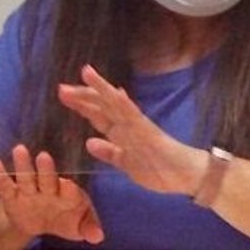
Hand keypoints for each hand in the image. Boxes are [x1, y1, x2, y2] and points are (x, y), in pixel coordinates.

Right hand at [0, 144, 103, 243]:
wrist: (42, 225)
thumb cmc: (66, 220)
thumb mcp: (79, 227)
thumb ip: (89, 228)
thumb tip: (98, 237)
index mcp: (68, 196)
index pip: (69, 191)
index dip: (69, 189)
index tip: (68, 186)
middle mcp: (49, 190)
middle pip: (47, 179)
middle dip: (46, 169)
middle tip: (44, 156)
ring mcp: (30, 192)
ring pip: (27, 178)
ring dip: (24, 166)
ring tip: (20, 150)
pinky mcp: (13, 197)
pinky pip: (6, 186)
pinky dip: (1, 176)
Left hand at [58, 64, 209, 197]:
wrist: (187, 175)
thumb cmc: (160, 170)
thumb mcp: (126, 164)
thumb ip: (110, 153)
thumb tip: (89, 142)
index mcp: (123, 132)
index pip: (99, 115)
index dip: (82, 105)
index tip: (64, 96)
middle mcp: (128, 125)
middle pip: (103, 106)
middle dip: (83, 96)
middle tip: (62, 87)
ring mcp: (138, 126)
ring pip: (115, 104)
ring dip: (100, 90)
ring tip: (85, 74)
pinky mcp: (148, 131)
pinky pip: (133, 115)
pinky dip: (122, 102)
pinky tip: (113, 91)